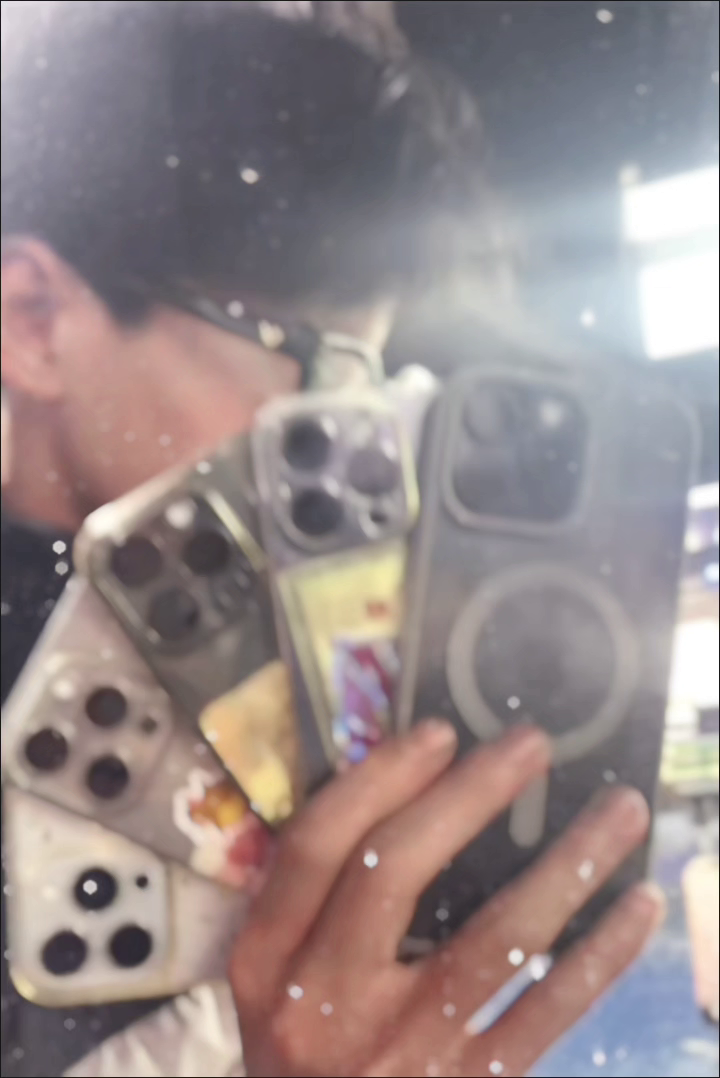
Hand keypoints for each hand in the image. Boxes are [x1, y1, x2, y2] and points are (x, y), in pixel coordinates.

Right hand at [230, 722, 663, 1076]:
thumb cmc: (305, 1052)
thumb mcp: (277, 980)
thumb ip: (319, 901)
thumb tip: (416, 792)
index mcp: (266, 960)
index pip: (315, 844)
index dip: (380, 778)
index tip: (440, 733)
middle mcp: (322, 1001)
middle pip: (393, 871)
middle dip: (468, 795)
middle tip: (532, 745)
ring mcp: (399, 1049)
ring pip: (493, 939)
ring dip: (566, 865)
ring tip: (619, 811)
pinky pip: (545, 1014)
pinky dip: (600, 955)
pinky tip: (636, 906)